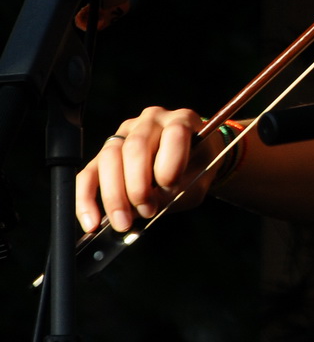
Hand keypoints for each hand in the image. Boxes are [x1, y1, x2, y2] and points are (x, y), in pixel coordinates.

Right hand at [75, 106, 215, 232]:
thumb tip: (144, 209)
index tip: (170, 187)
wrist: (192, 162)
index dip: (170, 163)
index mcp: (182, 120)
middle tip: (147, 211)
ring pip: (109, 158)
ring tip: (124, 221)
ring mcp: (125, 133)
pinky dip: (87, 200)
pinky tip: (93, 222)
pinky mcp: (104, 152)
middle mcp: (152, 120)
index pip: (174, 133)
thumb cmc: (197, 168)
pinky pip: (88, 174)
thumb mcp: (198, 180)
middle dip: (138, 185)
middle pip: (135, 147)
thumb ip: (176, 192)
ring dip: (114, 195)